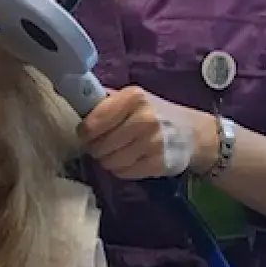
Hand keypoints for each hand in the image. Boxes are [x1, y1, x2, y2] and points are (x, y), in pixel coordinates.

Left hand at [77, 87, 214, 179]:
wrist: (194, 133)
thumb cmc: (156, 113)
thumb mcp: (134, 99)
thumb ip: (105, 100)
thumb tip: (71, 93)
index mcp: (134, 97)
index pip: (93, 122)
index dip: (85, 132)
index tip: (87, 133)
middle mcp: (143, 118)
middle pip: (98, 145)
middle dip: (95, 148)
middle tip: (103, 145)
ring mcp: (152, 143)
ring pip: (109, 162)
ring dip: (107, 160)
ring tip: (117, 152)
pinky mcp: (157, 163)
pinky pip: (123, 173)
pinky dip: (121, 169)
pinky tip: (129, 160)